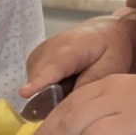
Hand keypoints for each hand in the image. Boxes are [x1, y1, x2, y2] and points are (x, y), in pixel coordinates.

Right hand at [19, 16, 134, 99]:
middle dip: (46, 95)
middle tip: (68, 104)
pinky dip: (44, 84)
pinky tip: (61, 83)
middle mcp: (49, 47)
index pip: (52, 67)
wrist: (104, 31)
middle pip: (39, 77)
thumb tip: (67, 103)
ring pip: (35, 78)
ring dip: (46, 90)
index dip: (38, 82)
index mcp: (71, 48)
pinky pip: (35, 76)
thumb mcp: (110, 68)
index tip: (24, 93)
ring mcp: (40, 50)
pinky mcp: (36, 55)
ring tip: (69, 89)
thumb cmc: (111, 49)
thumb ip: (88, 85)